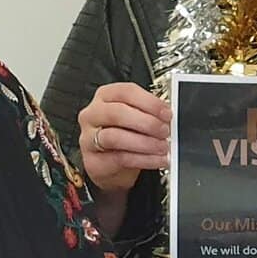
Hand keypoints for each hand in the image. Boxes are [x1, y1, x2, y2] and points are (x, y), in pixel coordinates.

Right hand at [78, 81, 171, 195]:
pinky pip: (120, 158)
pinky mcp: (93, 160)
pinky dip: (143, 159)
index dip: (149, 102)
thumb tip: (167, 117)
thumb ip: (148, 113)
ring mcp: (88, 138)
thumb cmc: (123, 135)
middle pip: (117, 113)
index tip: (166, 113)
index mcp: (105, 96)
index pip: (126, 92)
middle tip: (165, 131)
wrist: (110, 165)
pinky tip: (157, 159)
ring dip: (145, 142)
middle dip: (146, 122)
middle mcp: (93, 114)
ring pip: (115, 137)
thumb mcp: (134, 118)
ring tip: (162, 147)